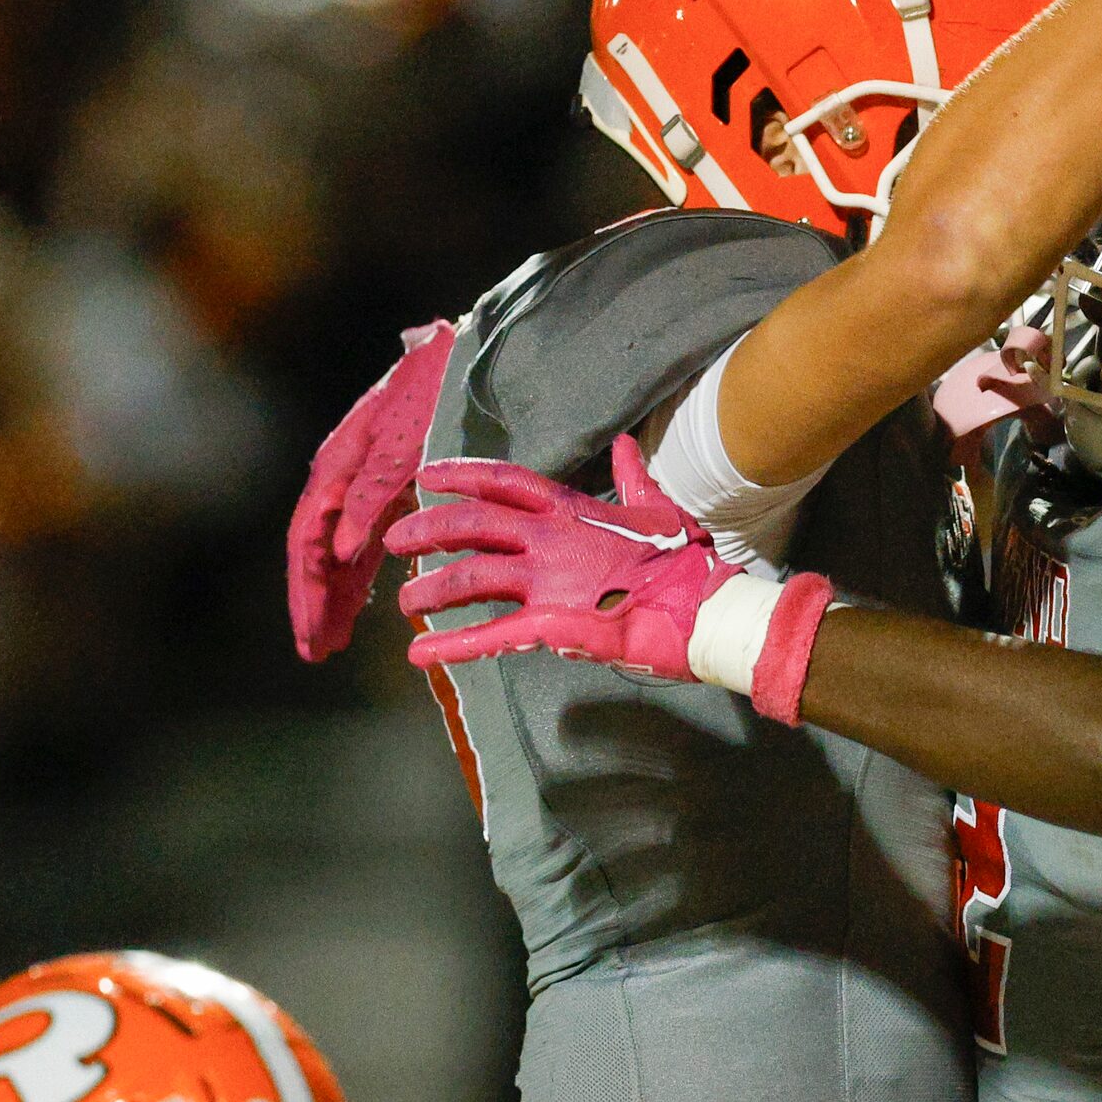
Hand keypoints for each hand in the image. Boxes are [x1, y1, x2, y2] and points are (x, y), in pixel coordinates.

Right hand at [287, 320, 456, 661]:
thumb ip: (371, 495)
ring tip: (330, 642)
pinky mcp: (388, 487)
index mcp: (337, 466)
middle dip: (313, 602)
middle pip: (315, 552)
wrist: (465, 354)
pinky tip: (358, 603)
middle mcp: (341, 477)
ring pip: (337, 550)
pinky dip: (357, 574)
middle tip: (315, 651)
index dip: (307, 590)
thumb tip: (339, 552)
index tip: (311, 634)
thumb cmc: (432, 392)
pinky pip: (362, 540)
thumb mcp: (403, 443)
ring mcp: (362, 483)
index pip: (307, 540)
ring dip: (332, 595)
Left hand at [386, 436, 742, 680]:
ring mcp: (549, 581)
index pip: (505, 482)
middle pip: (472, 523)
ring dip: (431, 588)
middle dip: (427, 529)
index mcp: (573, 511)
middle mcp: (552, 539)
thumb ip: (632, 477)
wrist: (707, 610)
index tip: (427, 477)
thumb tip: (624, 445)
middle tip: (394, 540)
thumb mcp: (659, 508)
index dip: (462, 475)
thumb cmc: (688, 563)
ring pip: (471, 576)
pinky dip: (453, 647)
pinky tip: (420, 656)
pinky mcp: (553, 624)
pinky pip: (492, 635)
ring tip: (404, 602)